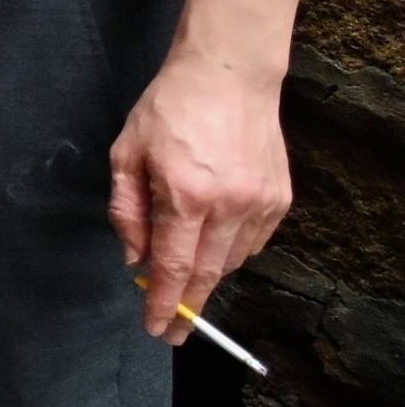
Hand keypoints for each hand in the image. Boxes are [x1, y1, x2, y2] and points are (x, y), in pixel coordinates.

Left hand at [109, 52, 292, 345]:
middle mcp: (228, 206)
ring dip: (209, 276)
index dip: (164, 303)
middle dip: (188, 305)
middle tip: (173, 330)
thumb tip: (133, 258)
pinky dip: (232, 252)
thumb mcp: (127, 153)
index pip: (174, 266)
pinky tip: (214, 245)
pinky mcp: (280, 199)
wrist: (229, 75)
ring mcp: (260, 204)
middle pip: (208, 273)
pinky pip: (253, 242)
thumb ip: (126, 210)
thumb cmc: (168, 110)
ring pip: (233, 261)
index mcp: (185, 195)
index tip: (157, 330)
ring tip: (186, 282)